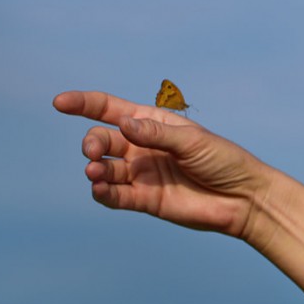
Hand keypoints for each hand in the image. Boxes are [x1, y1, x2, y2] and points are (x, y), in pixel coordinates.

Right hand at [56, 90, 270, 238]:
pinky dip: (103, 193)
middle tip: (94, 151)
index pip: (110, 110)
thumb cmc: (224, 162)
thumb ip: (156, 134)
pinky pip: (116, 196)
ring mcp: (142, 174)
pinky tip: (99, 189)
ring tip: (95, 172)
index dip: (84, 104)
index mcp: (153, 124)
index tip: (59, 103)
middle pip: (102, 140)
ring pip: (104, 169)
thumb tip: (122, 124)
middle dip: (92, 143)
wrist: (244, 199)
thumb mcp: (192, 142)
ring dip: (94, 169)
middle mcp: (142, 148)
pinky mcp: (146, 200)